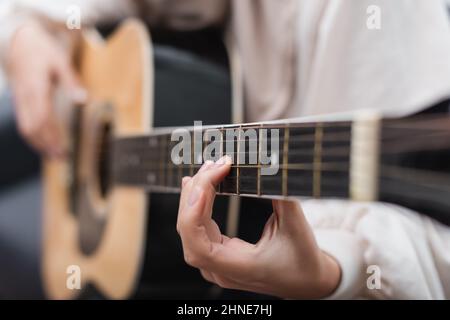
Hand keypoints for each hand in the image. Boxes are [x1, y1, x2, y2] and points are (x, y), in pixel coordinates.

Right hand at [7, 20, 86, 156]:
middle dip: (45, 145)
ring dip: (39, 144)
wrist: (17, 39)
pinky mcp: (18, 100)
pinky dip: (33, 135)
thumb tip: (84, 100)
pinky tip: (45, 143)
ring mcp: (19, 99)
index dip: (51, 137)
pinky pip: (23, 122)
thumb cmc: (42, 50)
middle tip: (61, 159)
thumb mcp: (61, 61)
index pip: (42, 119)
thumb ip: (72, 82)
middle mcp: (24, 96)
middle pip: (32, 128)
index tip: (62, 150)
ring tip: (55, 156)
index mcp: (36, 88)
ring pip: (25, 127)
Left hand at [176, 156, 340, 298]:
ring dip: (194, 197)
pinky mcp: (219, 255)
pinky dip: (196, 206)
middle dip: (196, 194)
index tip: (207, 183)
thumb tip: (267, 166)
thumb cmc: (303, 259)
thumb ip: (280, 195)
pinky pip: (198, 229)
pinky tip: (199, 188)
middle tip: (213, 166)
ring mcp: (216, 264)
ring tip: (206, 170)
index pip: (199, 246)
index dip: (194, 213)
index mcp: (238, 269)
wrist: (308, 281)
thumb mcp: (296, 226)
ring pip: (190, 229)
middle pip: (190, 231)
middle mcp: (221, 270)